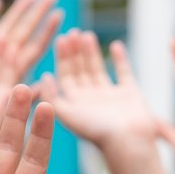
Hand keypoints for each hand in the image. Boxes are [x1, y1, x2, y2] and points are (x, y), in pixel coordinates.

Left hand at [41, 30, 159, 152]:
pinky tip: (115, 45)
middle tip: (72, 32)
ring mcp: (111, 97)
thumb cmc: (96, 130)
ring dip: (91, 52)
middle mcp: (91, 101)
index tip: (61, 39)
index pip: (65, 77)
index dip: (62, 58)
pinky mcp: (131, 95)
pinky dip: (120, 59)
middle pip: (80, 71)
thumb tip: (44, 76)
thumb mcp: (66, 113)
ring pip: (98, 70)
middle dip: (75, 52)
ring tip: (86, 34)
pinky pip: (124, 73)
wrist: (129, 141)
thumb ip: (52, 95)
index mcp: (76, 105)